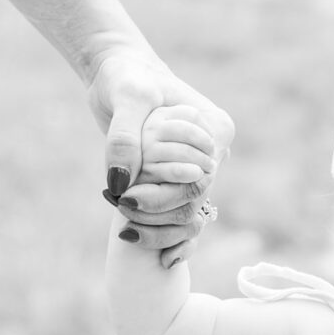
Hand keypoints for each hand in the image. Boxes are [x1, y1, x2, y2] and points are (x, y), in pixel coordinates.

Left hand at [87, 51, 233, 269]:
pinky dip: (173, 239)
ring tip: (124, 233)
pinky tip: (163, 262)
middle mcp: (214, 153)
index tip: (125, 200)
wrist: (118, 73)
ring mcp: (198, 169)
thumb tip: (122, 182)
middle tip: (120, 216)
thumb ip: (124, 137)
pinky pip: (184, 216)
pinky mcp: (179, 180)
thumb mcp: (126, 97)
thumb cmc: (125, 76)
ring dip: (160, 230)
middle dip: (158, 216)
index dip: (163, 196)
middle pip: (195, 201)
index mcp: (215, 129)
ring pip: (190, 215)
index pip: (197, 179)